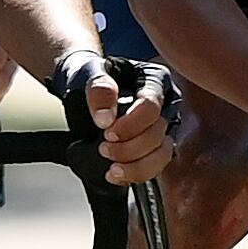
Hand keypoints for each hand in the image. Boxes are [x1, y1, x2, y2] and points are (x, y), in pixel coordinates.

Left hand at [49, 51, 179, 184]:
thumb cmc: (90, 76)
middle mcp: (165, 104)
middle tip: (104, 148)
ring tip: (112, 169)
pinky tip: (115, 175)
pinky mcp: (155, 147)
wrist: (82, 89)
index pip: (151, 107)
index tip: (106, 131)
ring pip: (162, 155)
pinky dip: (136, 175)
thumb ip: (99, 89)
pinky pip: (155, 167)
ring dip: (137, 167)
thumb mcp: (90, 73)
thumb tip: (105, 119)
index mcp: (155, 79)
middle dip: (130, 148)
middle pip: (157, 134)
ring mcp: (163, 127)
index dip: (130, 125)